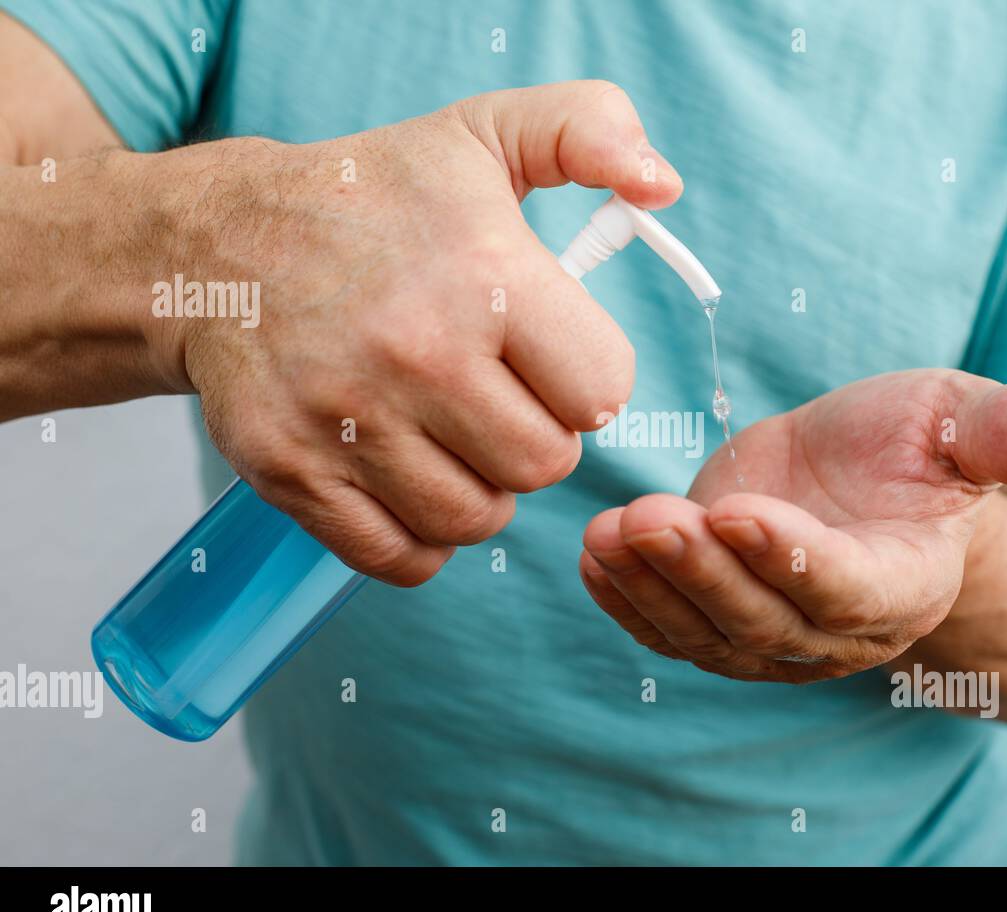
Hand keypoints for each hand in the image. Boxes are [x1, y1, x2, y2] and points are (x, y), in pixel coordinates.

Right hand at [143, 81, 679, 585]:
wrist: (217, 246)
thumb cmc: (372, 200)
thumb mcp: (484, 135)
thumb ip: (588, 130)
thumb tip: (662, 183)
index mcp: (483, 275)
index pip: (603, 392)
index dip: (587, 380)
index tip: (547, 357)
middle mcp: (416, 352)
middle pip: (544, 464)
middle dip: (535, 438)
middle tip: (495, 397)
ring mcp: (348, 420)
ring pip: (476, 519)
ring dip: (479, 488)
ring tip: (449, 434)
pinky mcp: (292, 472)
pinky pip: (401, 558)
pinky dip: (418, 537)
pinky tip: (409, 479)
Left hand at [579, 370, 1006, 681]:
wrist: (875, 484)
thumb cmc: (921, 449)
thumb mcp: (963, 421)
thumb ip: (1001, 432)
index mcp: (906, 581)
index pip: (847, 587)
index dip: (793, 558)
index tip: (737, 511)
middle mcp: (839, 627)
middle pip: (764, 621)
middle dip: (702, 573)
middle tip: (648, 520)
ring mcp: (775, 635)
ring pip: (708, 633)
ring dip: (653, 588)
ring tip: (607, 534)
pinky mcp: (722, 618)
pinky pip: (672, 629)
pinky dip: (629, 603)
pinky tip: (594, 559)